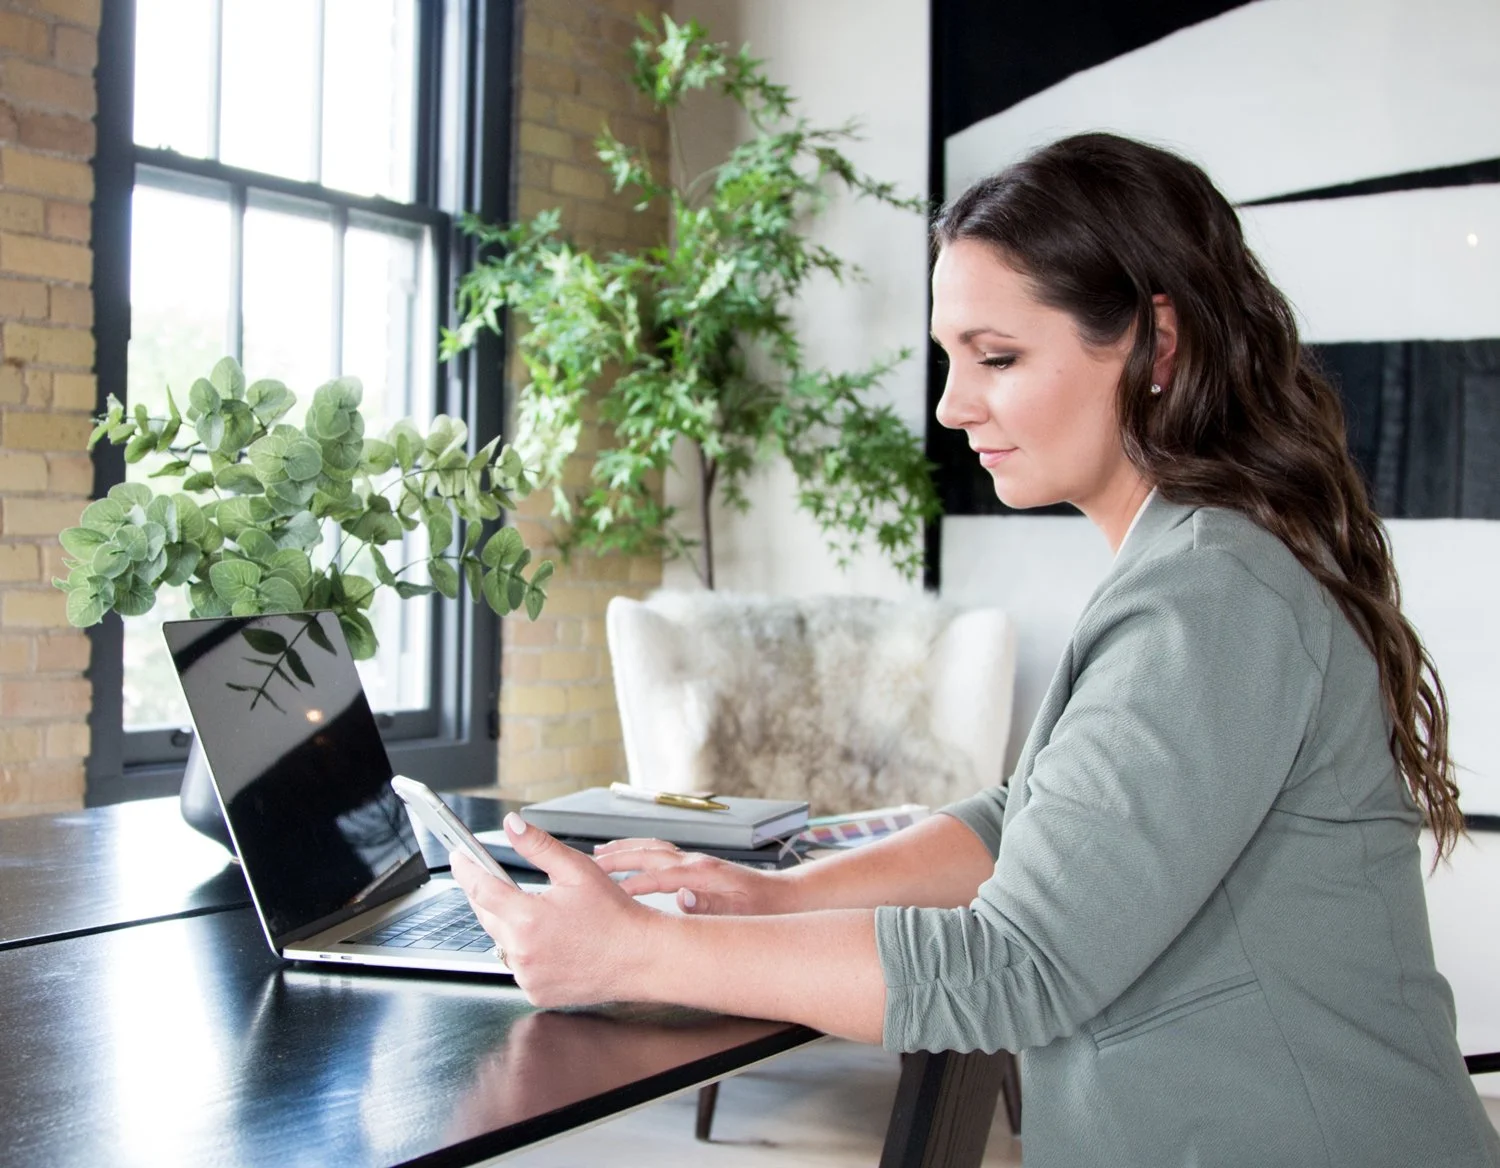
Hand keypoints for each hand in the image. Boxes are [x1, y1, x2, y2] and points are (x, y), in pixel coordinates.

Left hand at [449, 813, 658, 1007]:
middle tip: (503, 882)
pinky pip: (517, 966)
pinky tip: (550, 941)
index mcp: (527, 918)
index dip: (465, 869)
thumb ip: (538, 846)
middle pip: (486, 915)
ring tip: (542, 915)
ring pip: (501, 941)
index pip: (480, 888)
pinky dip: (525, 951)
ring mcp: (527, 976)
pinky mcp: (535, 991)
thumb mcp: (577, 870)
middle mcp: (521, 951)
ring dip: (509, 925)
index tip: (459, 857)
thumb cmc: (616, 916)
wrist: (641, 958)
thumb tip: (512, 826)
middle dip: (488, 896)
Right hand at [592, 838, 795, 915]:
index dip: (632, 884)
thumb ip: (712, 907)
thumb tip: (680, 900)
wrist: (787, 897)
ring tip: (598, 854)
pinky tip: (629, 859)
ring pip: (653, 849)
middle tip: (587, 864)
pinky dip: (640, 852)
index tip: (606, 893)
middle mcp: (697, 862)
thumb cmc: (766, 908)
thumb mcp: (742, 912)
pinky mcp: (697, 865)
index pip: (660, 875)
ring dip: (625, 850)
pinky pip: (660, 853)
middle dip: (618, 857)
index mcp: (705, 873)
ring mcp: (696, 861)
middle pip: (650, 853)